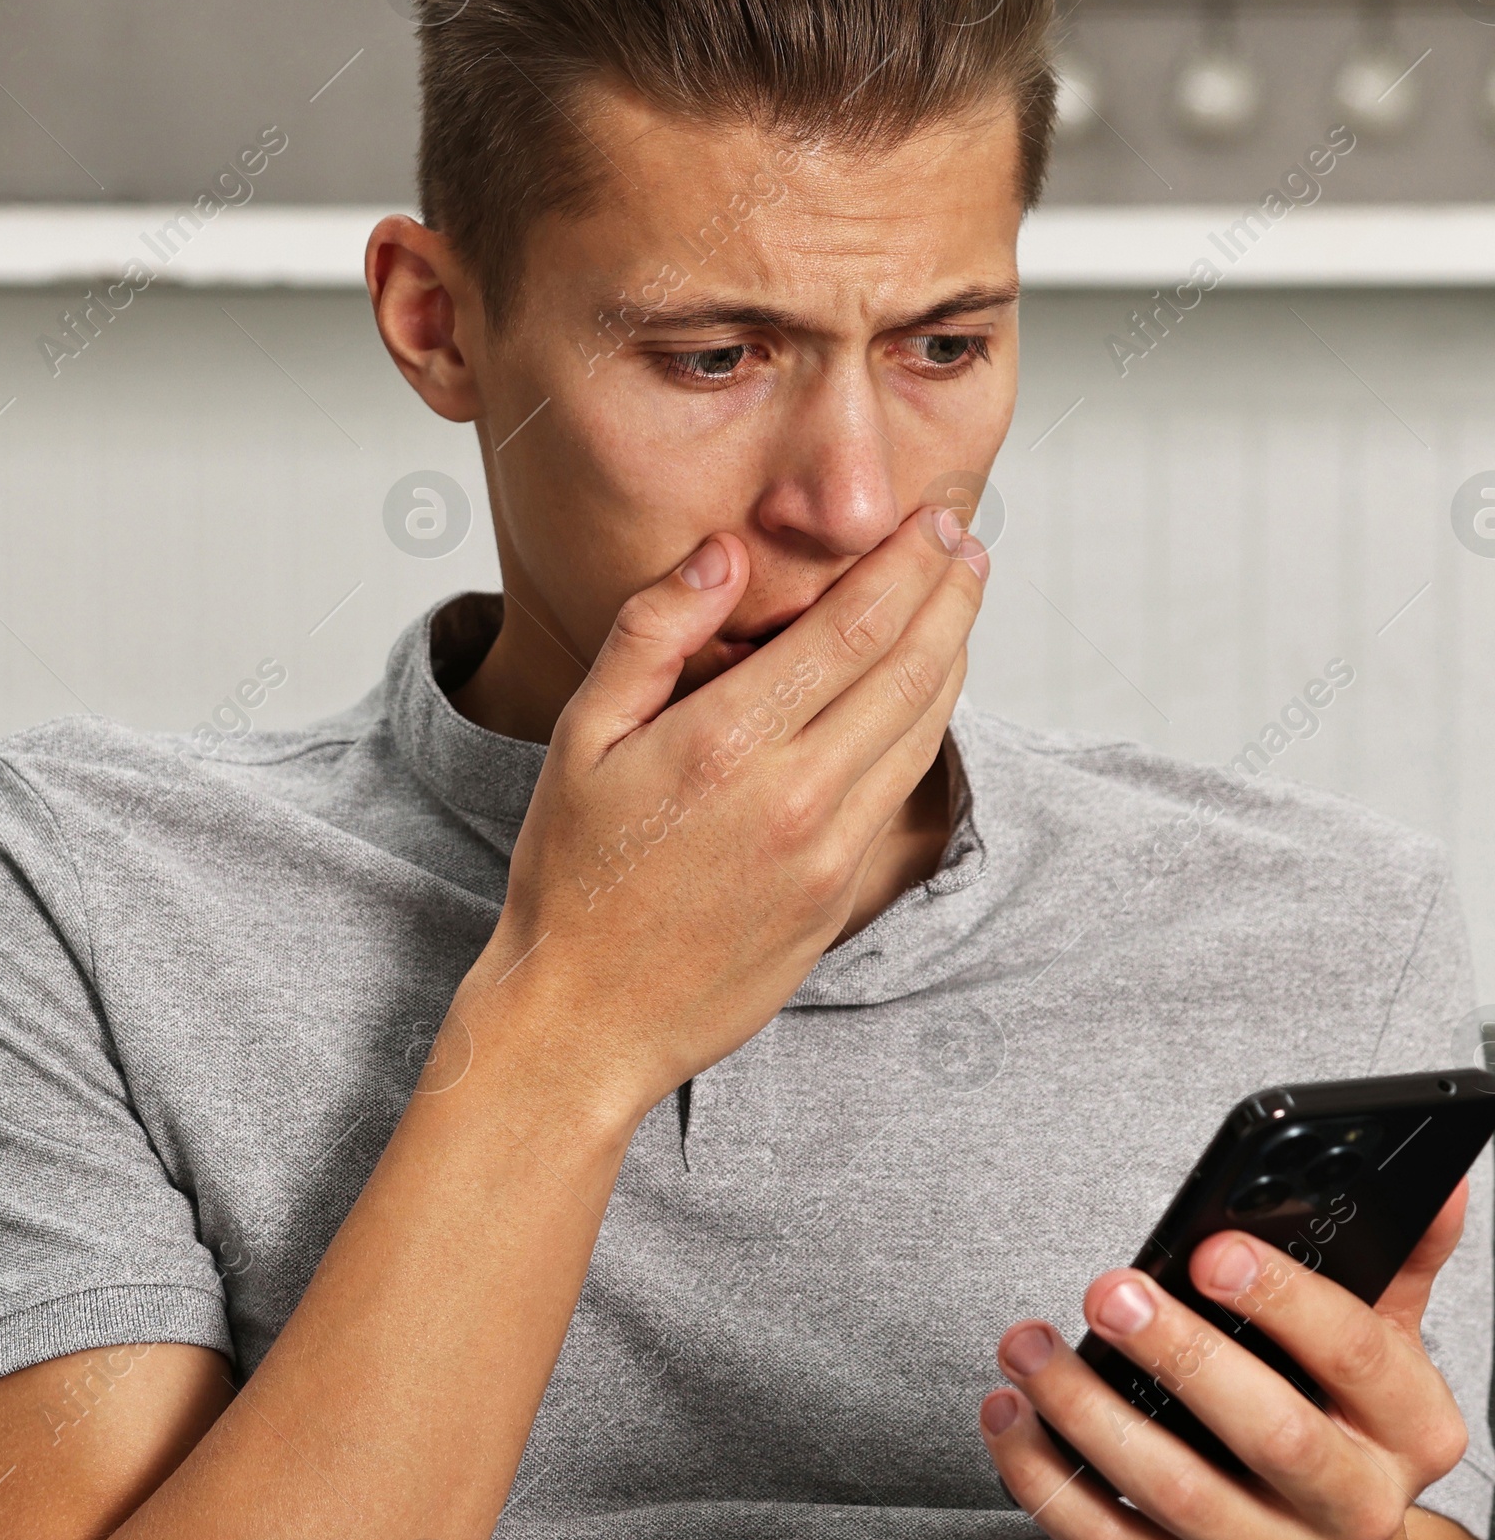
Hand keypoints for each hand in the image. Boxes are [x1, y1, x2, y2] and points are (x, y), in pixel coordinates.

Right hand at [454, 507, 987, 1121]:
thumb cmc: (572, 875)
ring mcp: (828, 852)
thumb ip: (652, 633)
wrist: (585, 1019)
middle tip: (967, 542)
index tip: (932, 520)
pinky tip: (921, 694)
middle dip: (951, 594)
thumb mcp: (580, 738)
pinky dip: (926, 727)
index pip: (854, 628)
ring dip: (952, 655)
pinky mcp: (840, 895)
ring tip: (960, 602)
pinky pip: (901, 790)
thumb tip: (723, 553)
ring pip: (922, 731)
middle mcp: (793, 795)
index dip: (908, 565)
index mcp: (725, 744)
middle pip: (911, 670)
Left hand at [980, 1184, 1471, 1539]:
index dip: (1288, 1302)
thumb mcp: (1385, 1345)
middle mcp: (1355, 1506)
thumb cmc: (1343, 1423)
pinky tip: (1010, 1417)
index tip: (1211, 1250)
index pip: (1358, 1357)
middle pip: (1272, 1434)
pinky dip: (1053, 1486)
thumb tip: (1439, 1182)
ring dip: (1090, 1416)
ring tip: (1030, 1346)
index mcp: (1410, 1429)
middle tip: (1108, 1290)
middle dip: (1181, 1356)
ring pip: (1180, 1498)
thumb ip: (1398, 1261)